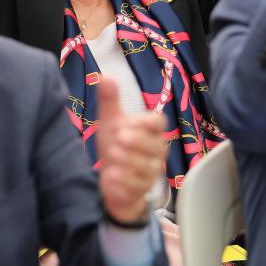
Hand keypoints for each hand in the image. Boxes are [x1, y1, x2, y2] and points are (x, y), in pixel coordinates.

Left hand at [96, 78, 167, 223]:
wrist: (111, 178)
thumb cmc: (115, 144)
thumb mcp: (110, 121)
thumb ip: (109, 100)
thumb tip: (106, 76)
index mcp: (151, 131)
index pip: (158, 122)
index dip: (145, 122)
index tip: (126, 122)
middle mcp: (156, 151)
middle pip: (157, 146)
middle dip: (136, 142)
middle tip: (118, 138)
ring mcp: (151, 172)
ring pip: (147, 167)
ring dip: (127, 161)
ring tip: (111, 156)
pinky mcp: (142, 190)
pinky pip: (136, 186)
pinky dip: (122, 181)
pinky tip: (110, 176)